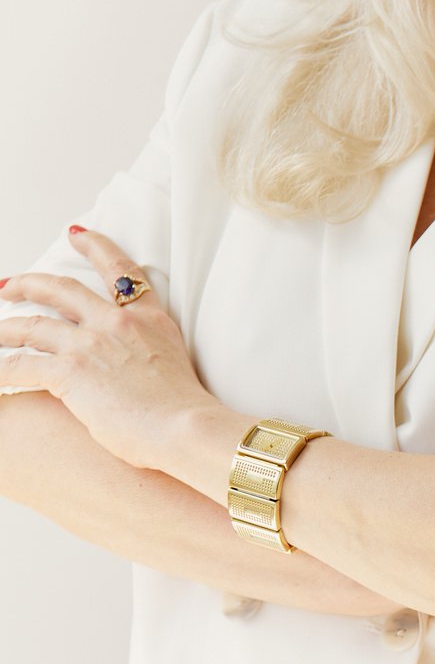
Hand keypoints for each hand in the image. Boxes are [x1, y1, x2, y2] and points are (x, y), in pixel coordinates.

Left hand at [0, 227, 222, 470]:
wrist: (187, 428)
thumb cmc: (189, 411)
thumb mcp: (177, 365)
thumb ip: (149, 355)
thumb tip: (133, 371)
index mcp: (150, 320)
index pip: (121, 270)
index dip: (96, 247)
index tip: (77, 235)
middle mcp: (117, 323)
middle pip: (60, 290)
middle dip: (29, 284)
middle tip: (10, 287)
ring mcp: (90, 344)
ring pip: (32, 326)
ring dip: (5, 329)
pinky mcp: (70, 371)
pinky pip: (21, 366)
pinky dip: (3, 370)